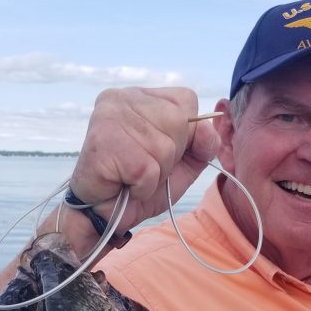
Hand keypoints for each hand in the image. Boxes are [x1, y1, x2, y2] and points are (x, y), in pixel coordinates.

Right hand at [57, 87, 221, 257]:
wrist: (104, 214)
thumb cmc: (140, 184)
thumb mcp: (182, 163)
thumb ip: (203, 145)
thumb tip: (207, 129)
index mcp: (142, 96)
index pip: (186, 100)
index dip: (185, 134)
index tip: (160, 152)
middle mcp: (123, 97)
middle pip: (179, 122)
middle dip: (171, 157)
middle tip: (144, 167)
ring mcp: (111, 116)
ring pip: (164, 148)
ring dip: (155, 174)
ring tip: (133, 177)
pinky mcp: (104, 142)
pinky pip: (148, 169)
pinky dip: (143, 187)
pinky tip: (125, 184)